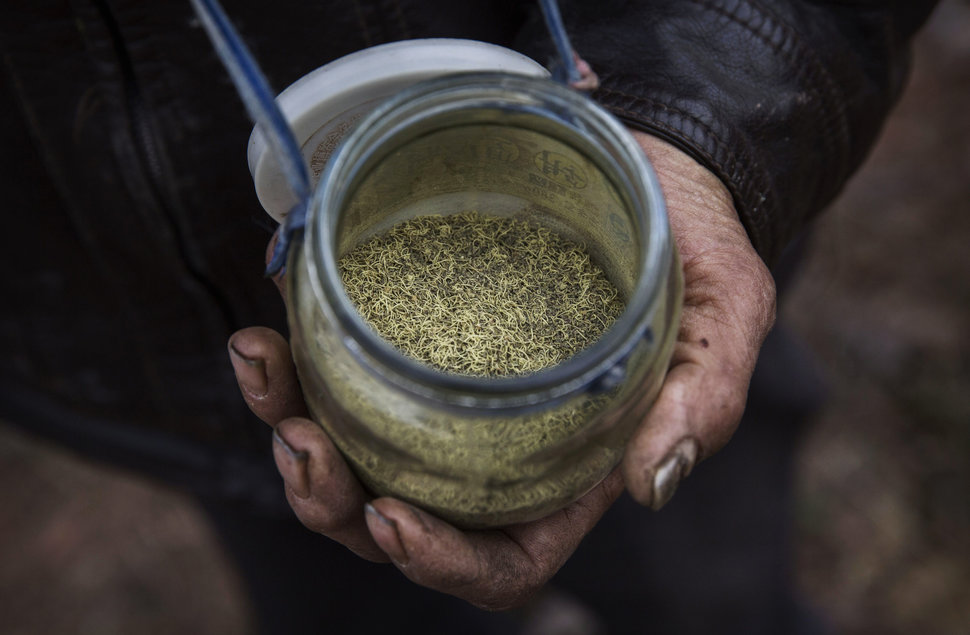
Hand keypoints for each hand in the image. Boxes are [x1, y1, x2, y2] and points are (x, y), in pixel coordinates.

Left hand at [227, 132, 774, 608]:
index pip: (501, 559)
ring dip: (290, 425)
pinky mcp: (414, 332)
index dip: (442, 562)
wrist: (650, 172)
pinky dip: (297, 359)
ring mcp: (446, 392)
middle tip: (299, 439)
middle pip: (396, 517)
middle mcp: (494, 446)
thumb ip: (706, 402)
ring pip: (351, 449)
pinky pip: (341, 369)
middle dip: (333, 501)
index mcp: (568, 470)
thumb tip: (653, 485)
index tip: (391, 515)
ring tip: (261, 365)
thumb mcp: (725, 317)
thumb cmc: (696, 251)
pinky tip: (272, 321)